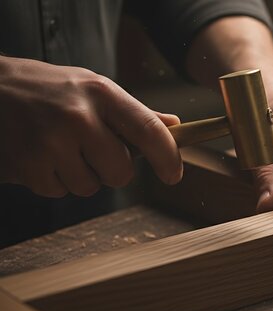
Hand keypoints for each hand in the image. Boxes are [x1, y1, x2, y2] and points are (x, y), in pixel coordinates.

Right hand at [0, 56, 182, 196]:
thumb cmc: (48, 89)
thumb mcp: (92, 88)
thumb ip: (133, 112)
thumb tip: (174, 126)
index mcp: (101, 93)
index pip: (150, 131)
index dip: (168, 158)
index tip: (173, 175)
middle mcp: (79, 117)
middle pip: (121, 172)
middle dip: (113, 170)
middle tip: (92, 150)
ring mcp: (51, 142)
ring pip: (90, 187)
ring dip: (80, 175)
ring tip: (59, 147)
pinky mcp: (28, 166)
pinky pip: (59, 192)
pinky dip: (53, 180)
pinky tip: (39, 155)